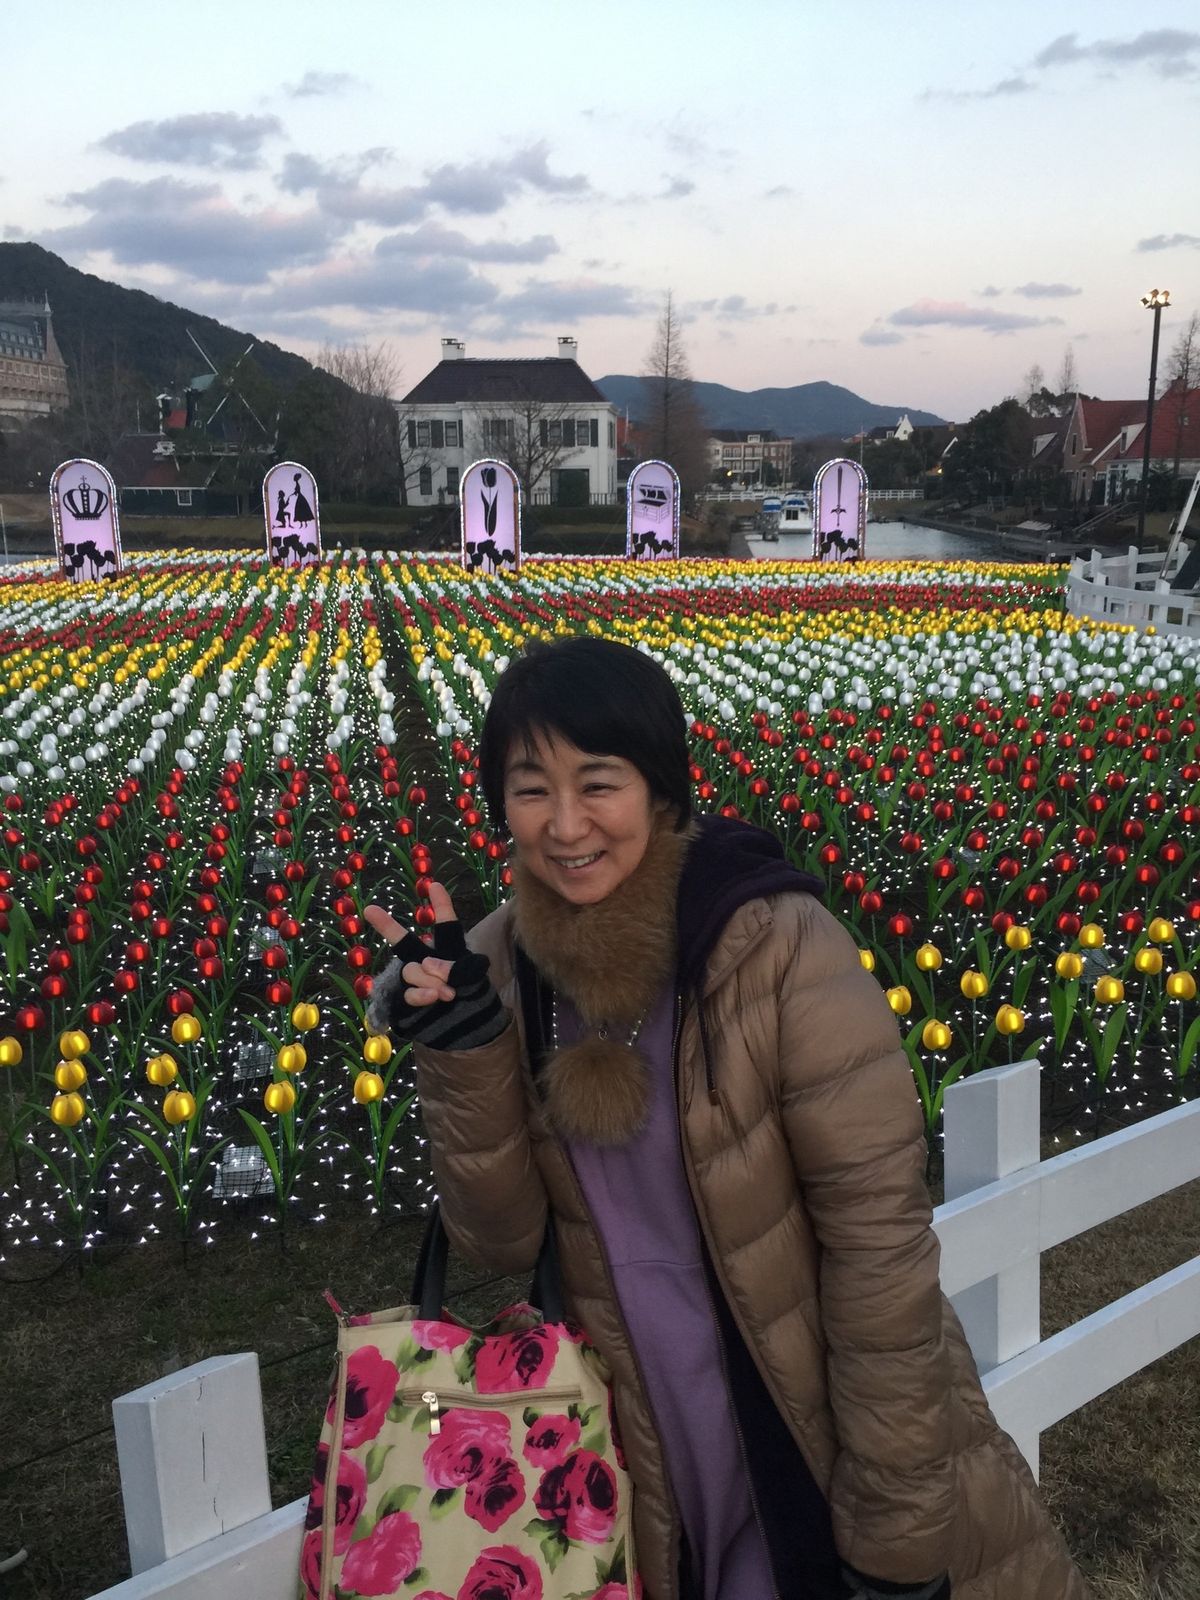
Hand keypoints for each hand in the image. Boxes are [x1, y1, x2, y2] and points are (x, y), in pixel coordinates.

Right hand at [364, 887, 505, 1049]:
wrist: (470, 1031)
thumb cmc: (474, 1001)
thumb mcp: (474, 979)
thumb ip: (455, 967)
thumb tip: (430, 966)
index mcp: (448, 952)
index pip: (445, 926)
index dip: (442, 906)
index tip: (435, 886)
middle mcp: (426, 964)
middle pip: (406, 943)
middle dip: (387, 926)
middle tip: (370, 910)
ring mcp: (413, 984)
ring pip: (411, 971)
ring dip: (430, 979)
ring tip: (448, 993)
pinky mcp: (405, 1005)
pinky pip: (406, 995)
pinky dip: (420, 995)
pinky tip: (432, 997)